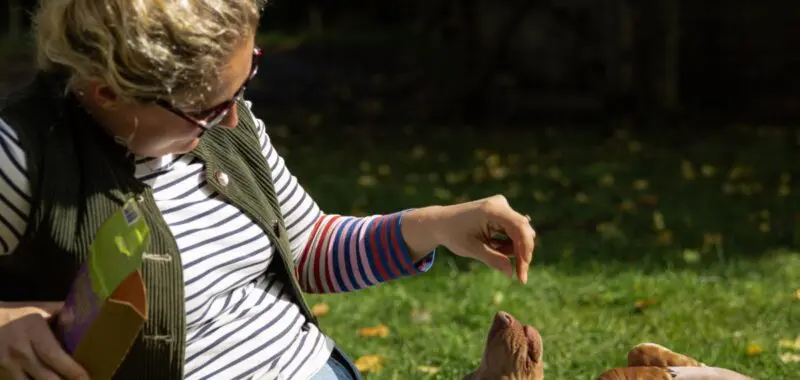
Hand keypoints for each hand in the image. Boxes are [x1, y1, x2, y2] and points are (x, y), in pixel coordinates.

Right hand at [0, 302, 88, 379]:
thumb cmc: (16, 315)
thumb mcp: (38, 310)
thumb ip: (60, 314)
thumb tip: (81, 318)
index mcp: (33, 333)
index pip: (54, 356)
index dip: (71, 370)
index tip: (85, 378)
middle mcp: (20, 351)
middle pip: (45, 377)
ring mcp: (8, 365)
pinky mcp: (2, 373)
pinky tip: (44, 379)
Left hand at [404, 195, 535, 283]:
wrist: (441, 222)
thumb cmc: (453, 234)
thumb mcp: (471, 249)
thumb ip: (492, 259)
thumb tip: (511, 272)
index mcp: (491, 209)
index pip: (519, 226)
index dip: (525, 248)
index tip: (524, 268)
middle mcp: (500, 204)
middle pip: (523, 231)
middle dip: (522, 254)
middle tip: (519, 277)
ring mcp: (502, 207)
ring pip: (520, 233)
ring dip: (512, 249)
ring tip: (490, 251)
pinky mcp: (502, 213)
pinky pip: (514, 232)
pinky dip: (507, 244)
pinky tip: (491, 245)